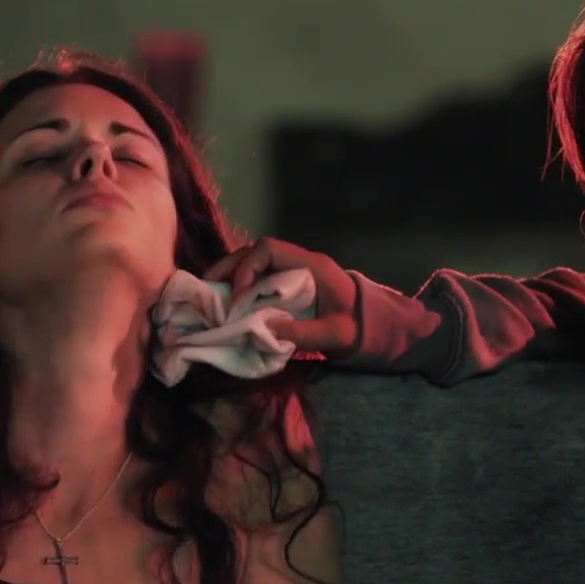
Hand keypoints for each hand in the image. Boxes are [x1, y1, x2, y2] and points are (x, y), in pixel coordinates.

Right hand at [205, 237, 359, 356]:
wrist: (375, 327)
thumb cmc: (357, 328)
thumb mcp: (334, 335)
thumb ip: (301, 332)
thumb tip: (262, 328)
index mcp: (311, 265)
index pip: (268, 249)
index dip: (246, 268)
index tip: (239, 297)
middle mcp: (299, 261)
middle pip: (254, 252)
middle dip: (229, 269)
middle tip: (208, 292)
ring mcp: (293, 271)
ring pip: (253, 262)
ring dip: (231, 277)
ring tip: (213, 298)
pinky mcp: (289, 284)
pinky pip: (259, 277)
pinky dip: (241, 287)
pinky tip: (229, 304)